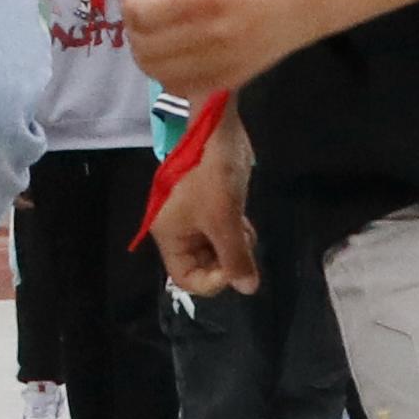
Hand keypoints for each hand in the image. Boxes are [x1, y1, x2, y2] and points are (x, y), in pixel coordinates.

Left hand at [118, 0, 325, 100]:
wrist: (298, 2)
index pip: (138, 12)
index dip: (131, 3)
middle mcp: (209, 34)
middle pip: (141, 44)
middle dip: (135, 28)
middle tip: (150, 14)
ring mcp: (218, 64)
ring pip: (153, 71)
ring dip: (145, 52)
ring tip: (160, 34)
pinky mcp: (224, 83)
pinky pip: (174, 87)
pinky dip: (165, 72)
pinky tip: (176, 53)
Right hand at [149, 111, 255, 294]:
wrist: (215, 128)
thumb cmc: (213, 176)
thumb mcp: (225, 220)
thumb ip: (236, 257)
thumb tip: (249, 289)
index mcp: (170, 235)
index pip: (186, 279)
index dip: (212, 281)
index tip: (235, 268)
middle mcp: (177, 230)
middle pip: (201, 265)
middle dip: (226, 262)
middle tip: (243, 246)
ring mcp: (193, 216)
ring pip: (214, 249)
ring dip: (234, 246)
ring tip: (243, 229)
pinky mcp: (209, 203)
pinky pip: (220, 230)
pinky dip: (234, 232)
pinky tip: (243, 219)